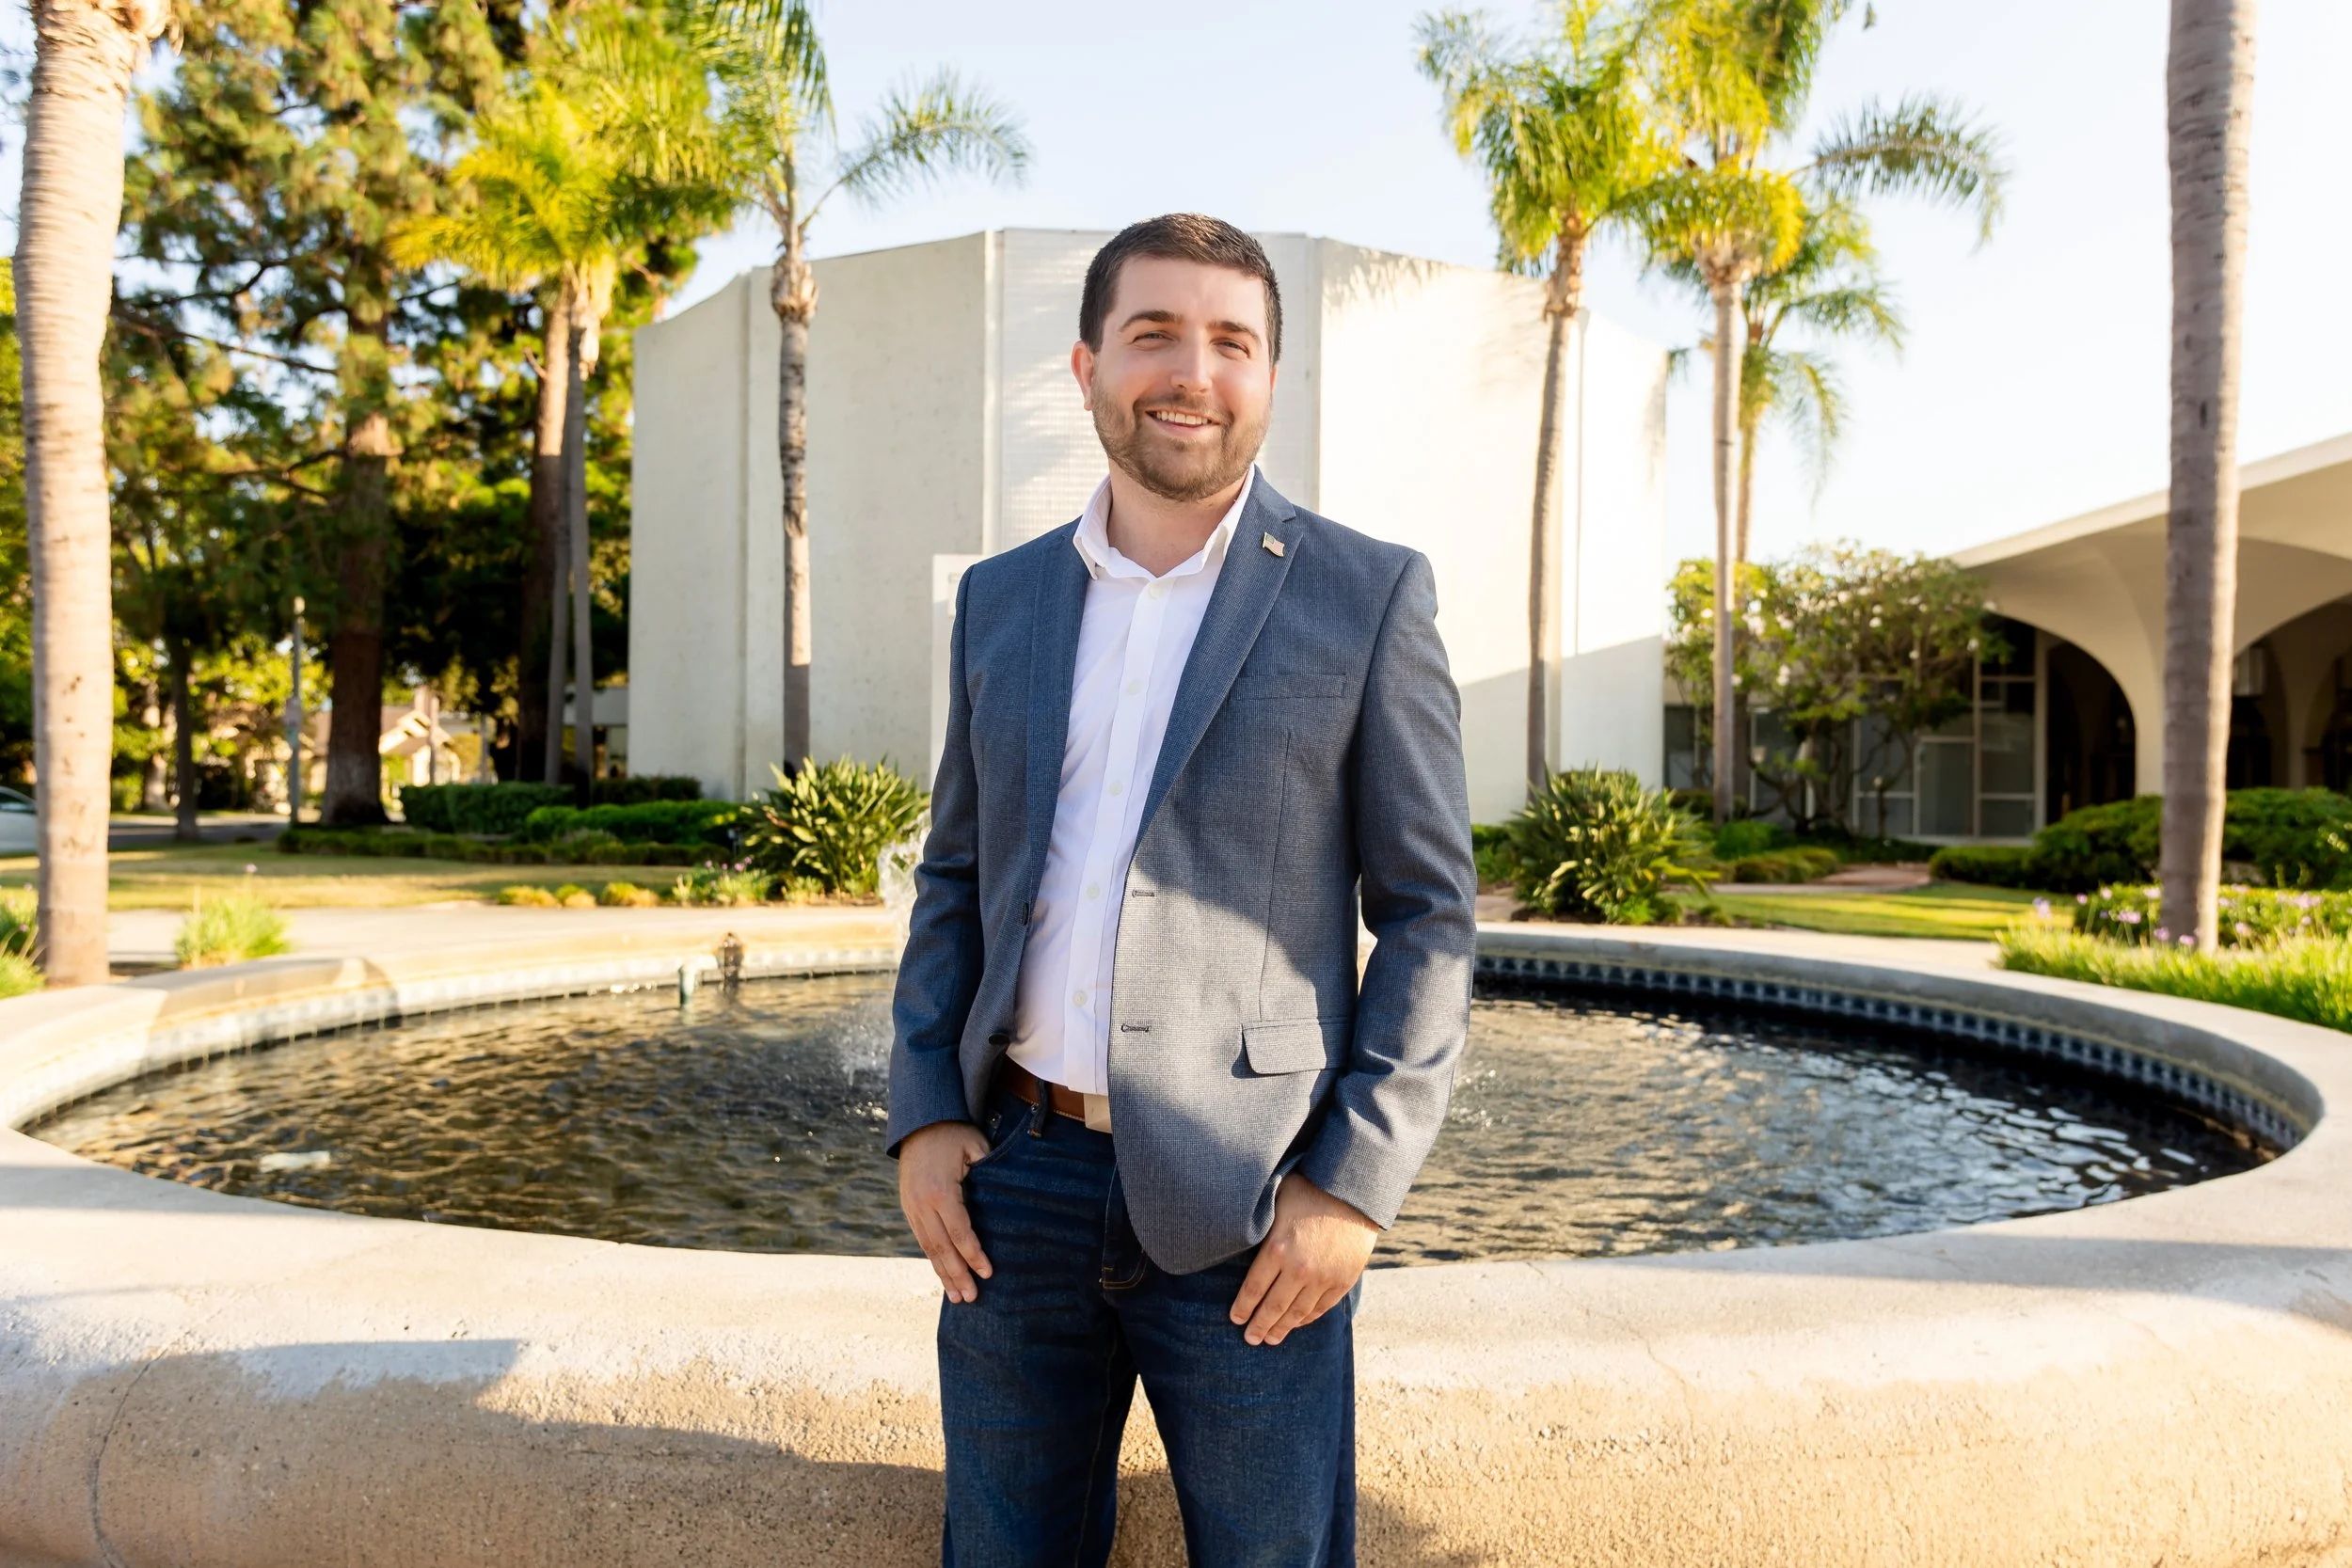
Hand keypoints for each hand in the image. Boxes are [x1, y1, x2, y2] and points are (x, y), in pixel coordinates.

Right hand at [899, 1121, 993, 1302]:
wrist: (919, 1122)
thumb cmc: (954, 1133)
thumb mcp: (977, 1148)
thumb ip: (988, 1174)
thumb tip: (1004, 1203)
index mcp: (940, 1192)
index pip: (959, 1233)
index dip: (974, 1255)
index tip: (988, 1273)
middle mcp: (922, 1204)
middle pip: (941, 1248)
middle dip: (957, 1275)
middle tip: (971, 1298)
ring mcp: (911, 1207)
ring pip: (928, 1248)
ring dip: (943, 1274)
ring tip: (956, 1297)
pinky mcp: (908, 1208)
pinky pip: (921, 1239)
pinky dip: (933, 1259)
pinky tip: (943, 1274)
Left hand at [1229, 1174, 1377, 1345]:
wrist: (1353, 1192)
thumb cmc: (1308, 1190)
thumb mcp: (1275, 1202)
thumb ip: (1259, 1225)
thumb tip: (1236, 1233)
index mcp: (1276, 1249)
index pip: (1253, 1289)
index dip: (1242, 1308)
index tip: (1235, 1319)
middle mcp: (1298, 1269)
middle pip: (1273, 1307)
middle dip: (1258, 1326)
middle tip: (1250, 1339)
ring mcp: (1322, 1278)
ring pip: (1297, 1313)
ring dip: (1282, 1329)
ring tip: (1270, 1339)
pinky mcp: (1342, 1281)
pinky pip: (1320, 1308)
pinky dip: (1306, 1319)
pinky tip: (1296, 1323)